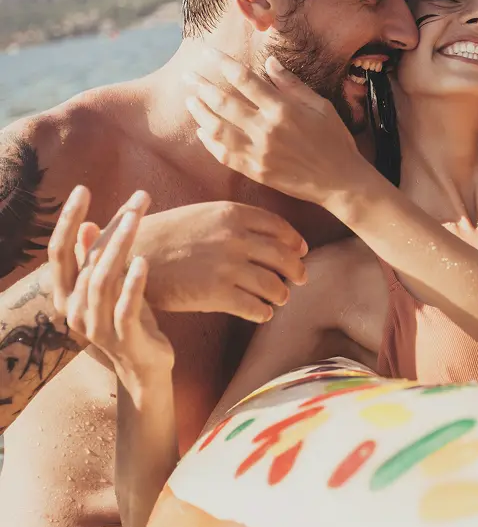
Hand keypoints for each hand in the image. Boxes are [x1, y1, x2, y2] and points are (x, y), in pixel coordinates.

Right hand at [57, 199, 173, 404]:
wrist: (145, 367)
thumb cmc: (128, 320)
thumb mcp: (111, 287)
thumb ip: (96, 260)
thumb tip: (89, 225)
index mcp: (66, 295)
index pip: (59, 252)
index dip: (68, 219)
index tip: (82, 189)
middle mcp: (74, 311)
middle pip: (88, 261)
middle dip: (113, 226)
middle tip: (139, 198)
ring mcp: (97, 327)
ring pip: (102, 281)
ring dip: (120, 247)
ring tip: (137, 220)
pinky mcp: (124, 339)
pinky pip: (125, 308)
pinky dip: (133, 284)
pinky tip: (144, 261)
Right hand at [130, 200, 307, 321]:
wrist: (128, 257)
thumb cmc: (164, 234)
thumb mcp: (201, 214)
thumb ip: (231, 220)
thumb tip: (262, 232)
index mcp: (232, 214)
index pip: (279, 228)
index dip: (294, 241)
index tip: (301, 251)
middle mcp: (235, 237)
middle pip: (284, 257)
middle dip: (297, 270)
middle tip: (301, 278)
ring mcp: (228, 266)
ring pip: (274, 285)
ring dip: (281, 294)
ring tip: (280, 298)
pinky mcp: (217, 294)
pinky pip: (255, 307)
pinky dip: (263, 312)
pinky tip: (262, 313)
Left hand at [185, 49, 364, 207]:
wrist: (339, 182)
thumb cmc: (334, 140)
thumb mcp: (320, 105)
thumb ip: (291, 84)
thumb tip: (269, 62)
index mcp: (283, 109)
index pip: (244, 79)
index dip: (222, 63)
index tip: (207, 52)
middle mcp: (266, 130)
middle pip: (223, 103)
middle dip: (202, 86)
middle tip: (188, 75)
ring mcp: (258, 153)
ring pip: (217, 129)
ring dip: (200, 113)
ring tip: (190, 100)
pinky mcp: (255, 172)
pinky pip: (224, 155)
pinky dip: (209, 142)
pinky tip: (202, 131)